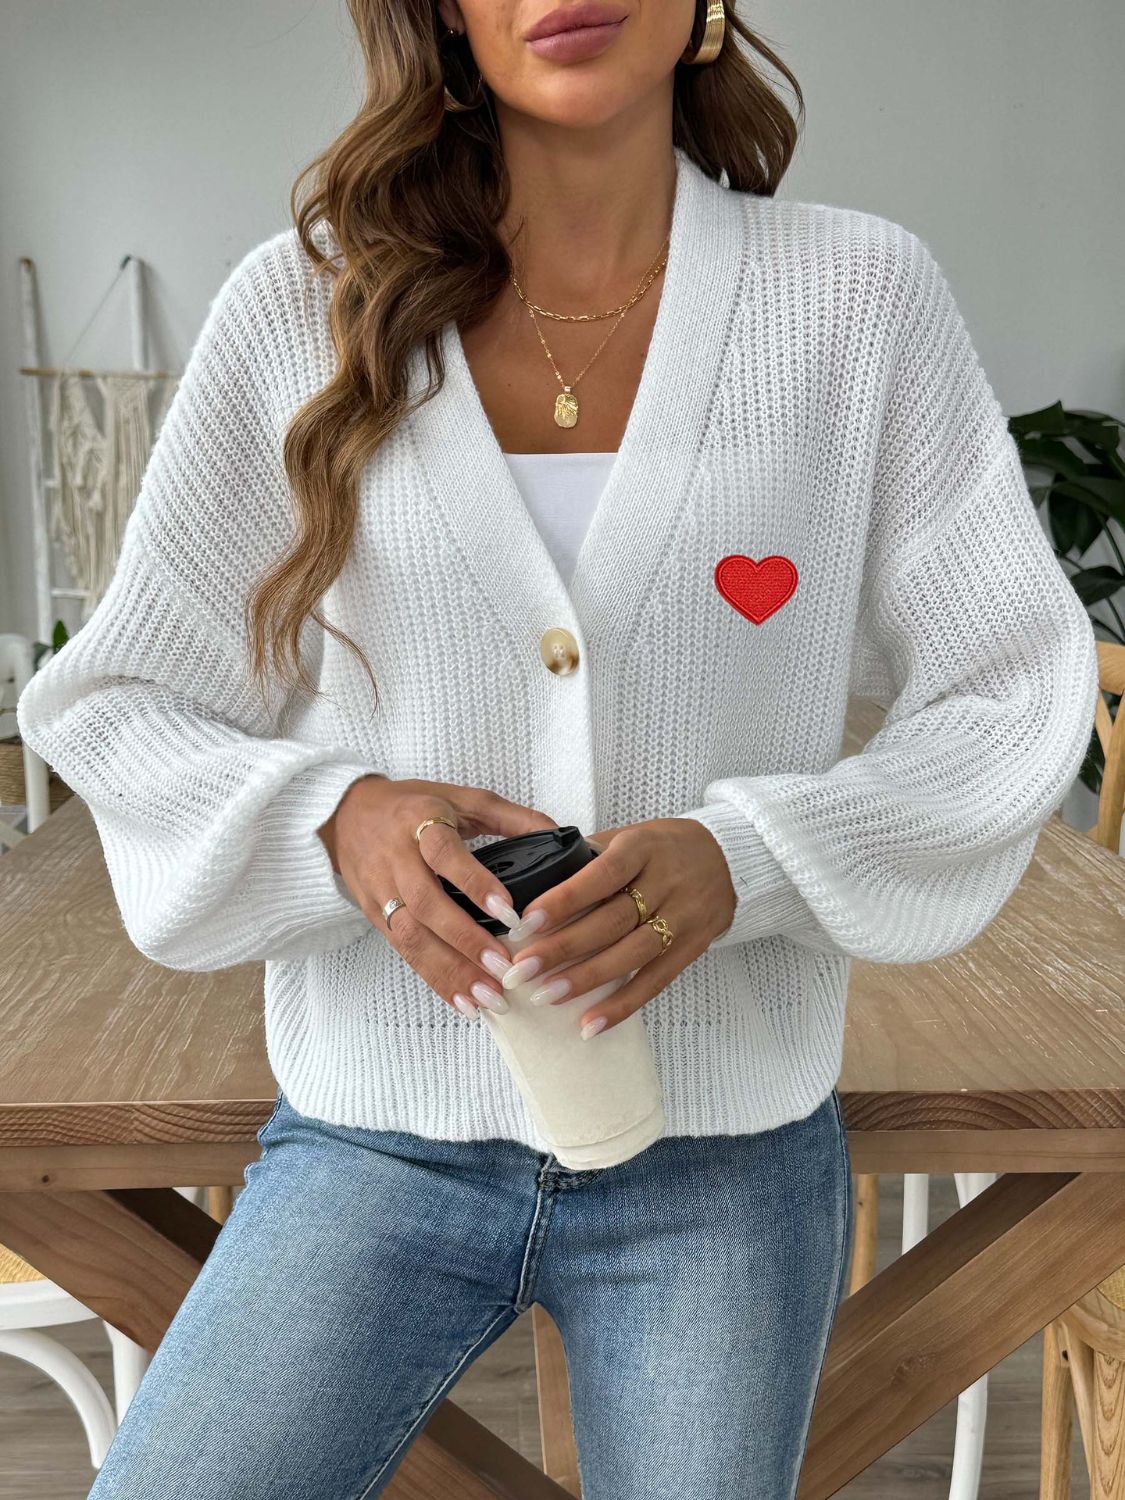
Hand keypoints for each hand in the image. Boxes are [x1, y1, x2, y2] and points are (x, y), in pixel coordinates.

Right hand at [317, 776, 558, 1019]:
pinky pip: (405, 953)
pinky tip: (464, 1002)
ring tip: (488, 997)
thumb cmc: (414, 805)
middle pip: (426, 904)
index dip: (474, 883)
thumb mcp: (462, 798)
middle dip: (465, 940)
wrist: (347, 815)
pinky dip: (435, 980)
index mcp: (421, 822)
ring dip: (451, 971)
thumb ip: (511, 816)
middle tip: (503, 967)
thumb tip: (560, 835)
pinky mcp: (376, 917)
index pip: (444, 854)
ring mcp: (382, 891)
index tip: (508, 911)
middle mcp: (396, 859)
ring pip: (412, 936)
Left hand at [499, 818, 736, 1037]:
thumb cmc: (663, 847)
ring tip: (546, 996)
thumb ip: (587, 857)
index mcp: (642, 847)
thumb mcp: (629, 836)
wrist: (729, 858)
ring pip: (631, 954)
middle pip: (611, 921)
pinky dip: (622, 1005)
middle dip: (563, 948)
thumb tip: (533, 885)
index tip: (527, 921)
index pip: (601, 875)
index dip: (564, 900)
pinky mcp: (691, 948)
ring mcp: (682, 918)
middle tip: (521, 970)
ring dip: (586, 979)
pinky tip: (590, 1023)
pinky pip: (655, 981)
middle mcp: (665, 883)